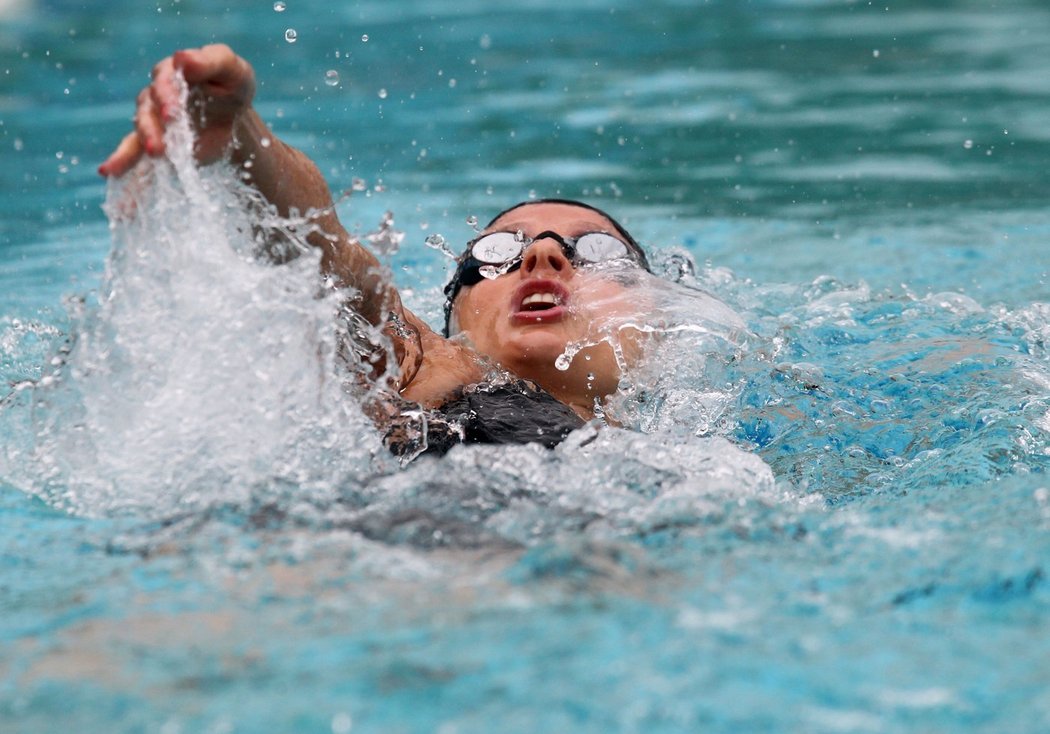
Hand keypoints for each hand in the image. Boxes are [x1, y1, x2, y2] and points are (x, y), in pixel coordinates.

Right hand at [98, 44, 255, 177]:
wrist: (233, 116)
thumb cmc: (231, 86)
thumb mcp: (232, 70)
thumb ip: (211, 60)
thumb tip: (182, 58)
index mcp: (172, 75)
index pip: (163, 83)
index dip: (167, 98)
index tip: (173, 114)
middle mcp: (154, 100)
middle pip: (146, 113)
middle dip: (151, 130)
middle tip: (160, 148)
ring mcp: (153, 128)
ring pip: (137, 140)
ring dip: (130, 156)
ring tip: (118, 170)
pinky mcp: (159, 153)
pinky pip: (140, 171)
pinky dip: (131, 190)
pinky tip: (121, 212)